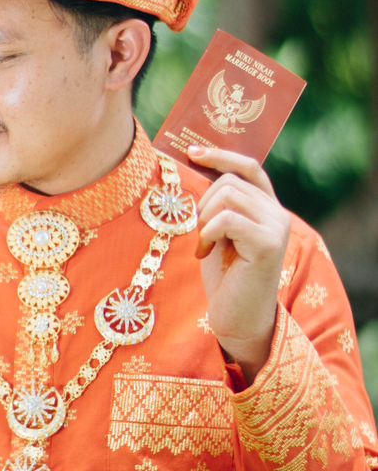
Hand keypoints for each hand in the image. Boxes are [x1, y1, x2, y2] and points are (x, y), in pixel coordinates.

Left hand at [190, 145, 290, 383]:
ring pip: (226, 196)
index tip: (192, 152)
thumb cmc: (224, 277)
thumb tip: (192, 169)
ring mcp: (276, 227)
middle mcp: (277, 213)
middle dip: (203, 204)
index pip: (249, 167)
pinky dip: (208, 234)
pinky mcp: (268, 243)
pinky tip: (205, 254)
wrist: (237, 317)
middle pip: (229, 182)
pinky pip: (227, 219)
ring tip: (204, 246)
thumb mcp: (218, 233)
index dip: (221, 155)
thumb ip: (217, 205)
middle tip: (200, 236)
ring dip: (204, 220)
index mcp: (266, 207)